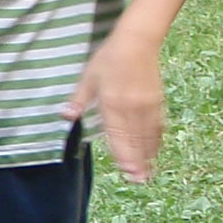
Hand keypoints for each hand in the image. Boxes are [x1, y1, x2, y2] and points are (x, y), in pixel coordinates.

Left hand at [65, 31, 163, 182]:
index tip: (126, 171)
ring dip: (147, 155)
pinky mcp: (156, 101)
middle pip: (135, 140)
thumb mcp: (88, 77)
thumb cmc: (109, 58)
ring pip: (148, 136)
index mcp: (113, 103)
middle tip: (138, 180)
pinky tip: (154, 151)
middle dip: (136, 162)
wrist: (137, 42)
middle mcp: (132, 107)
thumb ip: (78, 100)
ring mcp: (147, 105)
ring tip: (146, 174)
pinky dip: (155, 140)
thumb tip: (65, 116)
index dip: (123, 154)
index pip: (118, 135)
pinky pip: (157, 126)